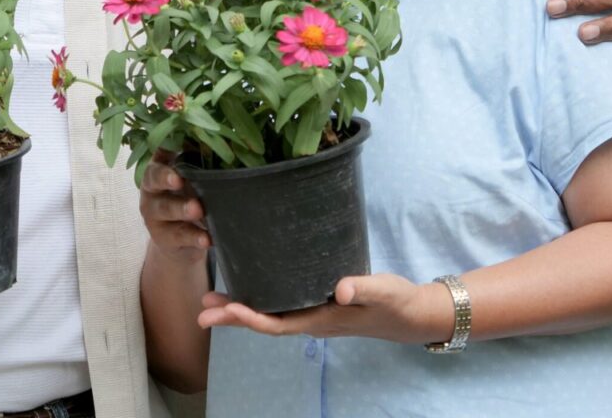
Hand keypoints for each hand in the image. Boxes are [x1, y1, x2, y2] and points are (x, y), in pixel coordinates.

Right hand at [139, 150, 210, 266]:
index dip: (163, 147)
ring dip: (181, 208)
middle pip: (153, 179)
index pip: (158, 150)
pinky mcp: (163, 237)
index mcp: (159, 167)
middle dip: (166, 178)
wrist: (180, 240)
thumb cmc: (189, 196)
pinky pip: (178, 236)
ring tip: (198, 209)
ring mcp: (154, 214)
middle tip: (179, 179)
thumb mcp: (192, 177)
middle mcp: (151, 188)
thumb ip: (199, 158)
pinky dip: (194, 237)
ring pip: (165, 209)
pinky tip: (207, 238)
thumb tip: (226, 136)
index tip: (176, 145)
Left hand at [197, 274, 451, 345]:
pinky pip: (281, 305)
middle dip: (233, 317)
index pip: (276, 324)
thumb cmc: (396, 301)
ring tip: (212, 300)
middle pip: (264, 322)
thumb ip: (363, 289)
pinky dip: (260, 299)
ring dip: (240, 309)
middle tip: (202, 309)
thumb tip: (340, 289)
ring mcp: (313, 314)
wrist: (410, 314)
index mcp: (321, 321)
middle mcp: (311, 321)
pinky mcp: (317, 304)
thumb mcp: (383, 291)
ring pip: (269, 315)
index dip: (249, 318)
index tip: (225, 309)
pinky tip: (251, 286)